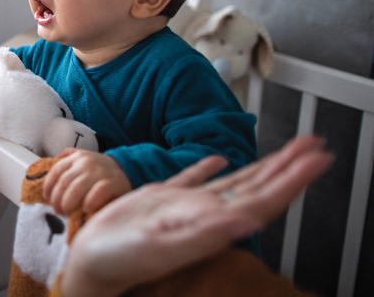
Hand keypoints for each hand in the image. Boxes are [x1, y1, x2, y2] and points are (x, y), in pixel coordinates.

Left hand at [43, 149, 131, 214]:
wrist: (128, 168)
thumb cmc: (100, 168)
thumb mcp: (82, 157)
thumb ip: (66, 158)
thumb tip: (49, 166)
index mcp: (76, 157)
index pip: (56, 170)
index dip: (49, 186)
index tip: (46, 197)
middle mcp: (86, 163)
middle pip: (64, 182)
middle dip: (57, 199)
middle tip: (57, 210)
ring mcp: (98, 172)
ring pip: (75, 189)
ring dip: (67, 203)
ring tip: (67, 212)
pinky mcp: (111, 183)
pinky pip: (96, 193)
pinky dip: (88, 203)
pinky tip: (85, 209)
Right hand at [58, 135, 332, 296]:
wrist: (91, 265)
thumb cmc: (121, 261)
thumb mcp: (162, 247)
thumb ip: (205, 234)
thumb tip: (250, 221)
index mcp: (211, 224)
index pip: (263, 199)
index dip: (293, 179)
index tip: (317, 159)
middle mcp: (204, 214)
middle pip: (257, 187)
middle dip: (288, 167)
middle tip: (314, 144)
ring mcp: (184, 207)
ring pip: (233, 182)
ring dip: (262, 165)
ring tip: (286, 150)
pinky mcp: (160, 201)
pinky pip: (191, 180)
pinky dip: (208, 167)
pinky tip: (218, 158)